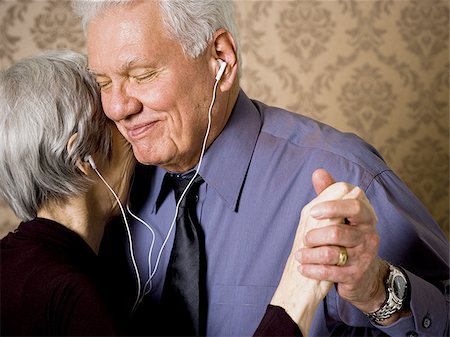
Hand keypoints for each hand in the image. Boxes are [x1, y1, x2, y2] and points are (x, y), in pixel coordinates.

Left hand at [296, 169, 396, 321]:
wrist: (364, 275)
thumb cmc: (347, 237)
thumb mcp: (341, 215)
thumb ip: (330, 194)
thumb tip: (318, 172)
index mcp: (366, 217)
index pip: (355, 207)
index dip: (332, 207)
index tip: (312, 212)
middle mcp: (368, 236)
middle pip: (338, 233)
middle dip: (315, 236)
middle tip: (304, 238)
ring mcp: (363, 257)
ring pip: (331, 253)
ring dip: (310, 254)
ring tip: (299, 255)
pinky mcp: (355, 276)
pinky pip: (330, 273)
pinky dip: (312, 270)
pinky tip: (303, 268)